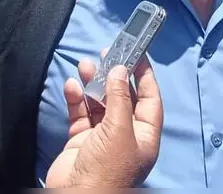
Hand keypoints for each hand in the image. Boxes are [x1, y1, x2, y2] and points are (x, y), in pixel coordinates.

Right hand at [45, 57, 162, 187]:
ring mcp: (102, 137)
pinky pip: (80, 114)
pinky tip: (72, 86)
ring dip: (93, 84)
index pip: (150, 99)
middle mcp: (125, 135)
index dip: (145, 75)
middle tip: (106, 53)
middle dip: (115, 75)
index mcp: (144, 135)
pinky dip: (76, 99)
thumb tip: (120, 70)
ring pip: (99, 103)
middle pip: (123, 98)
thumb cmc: (108, 170)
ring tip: (85, 65)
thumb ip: (120, 98)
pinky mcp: (81, 140)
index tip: (138, 53)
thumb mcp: (119, 130)